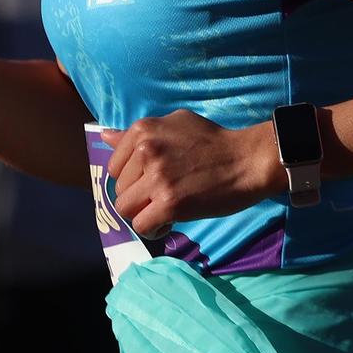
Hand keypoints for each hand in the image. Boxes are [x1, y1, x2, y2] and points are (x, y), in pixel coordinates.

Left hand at [101, 110, 284, 238]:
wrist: (247, 160)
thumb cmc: (214, 141)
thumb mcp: (175, 123)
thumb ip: (140, 133)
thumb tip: (105, 136)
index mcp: (144, 130)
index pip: (114, 166)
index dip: (132, 179)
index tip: (151, 181)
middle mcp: (146, 151)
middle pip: (119, 190)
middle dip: (138, 197)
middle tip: (163, 196)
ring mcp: (157, 178)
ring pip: (126, 210)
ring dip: (144, 214)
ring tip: (165, 209)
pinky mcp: (170, 203)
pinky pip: (142, 226)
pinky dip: (154, 229)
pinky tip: (169, 222)